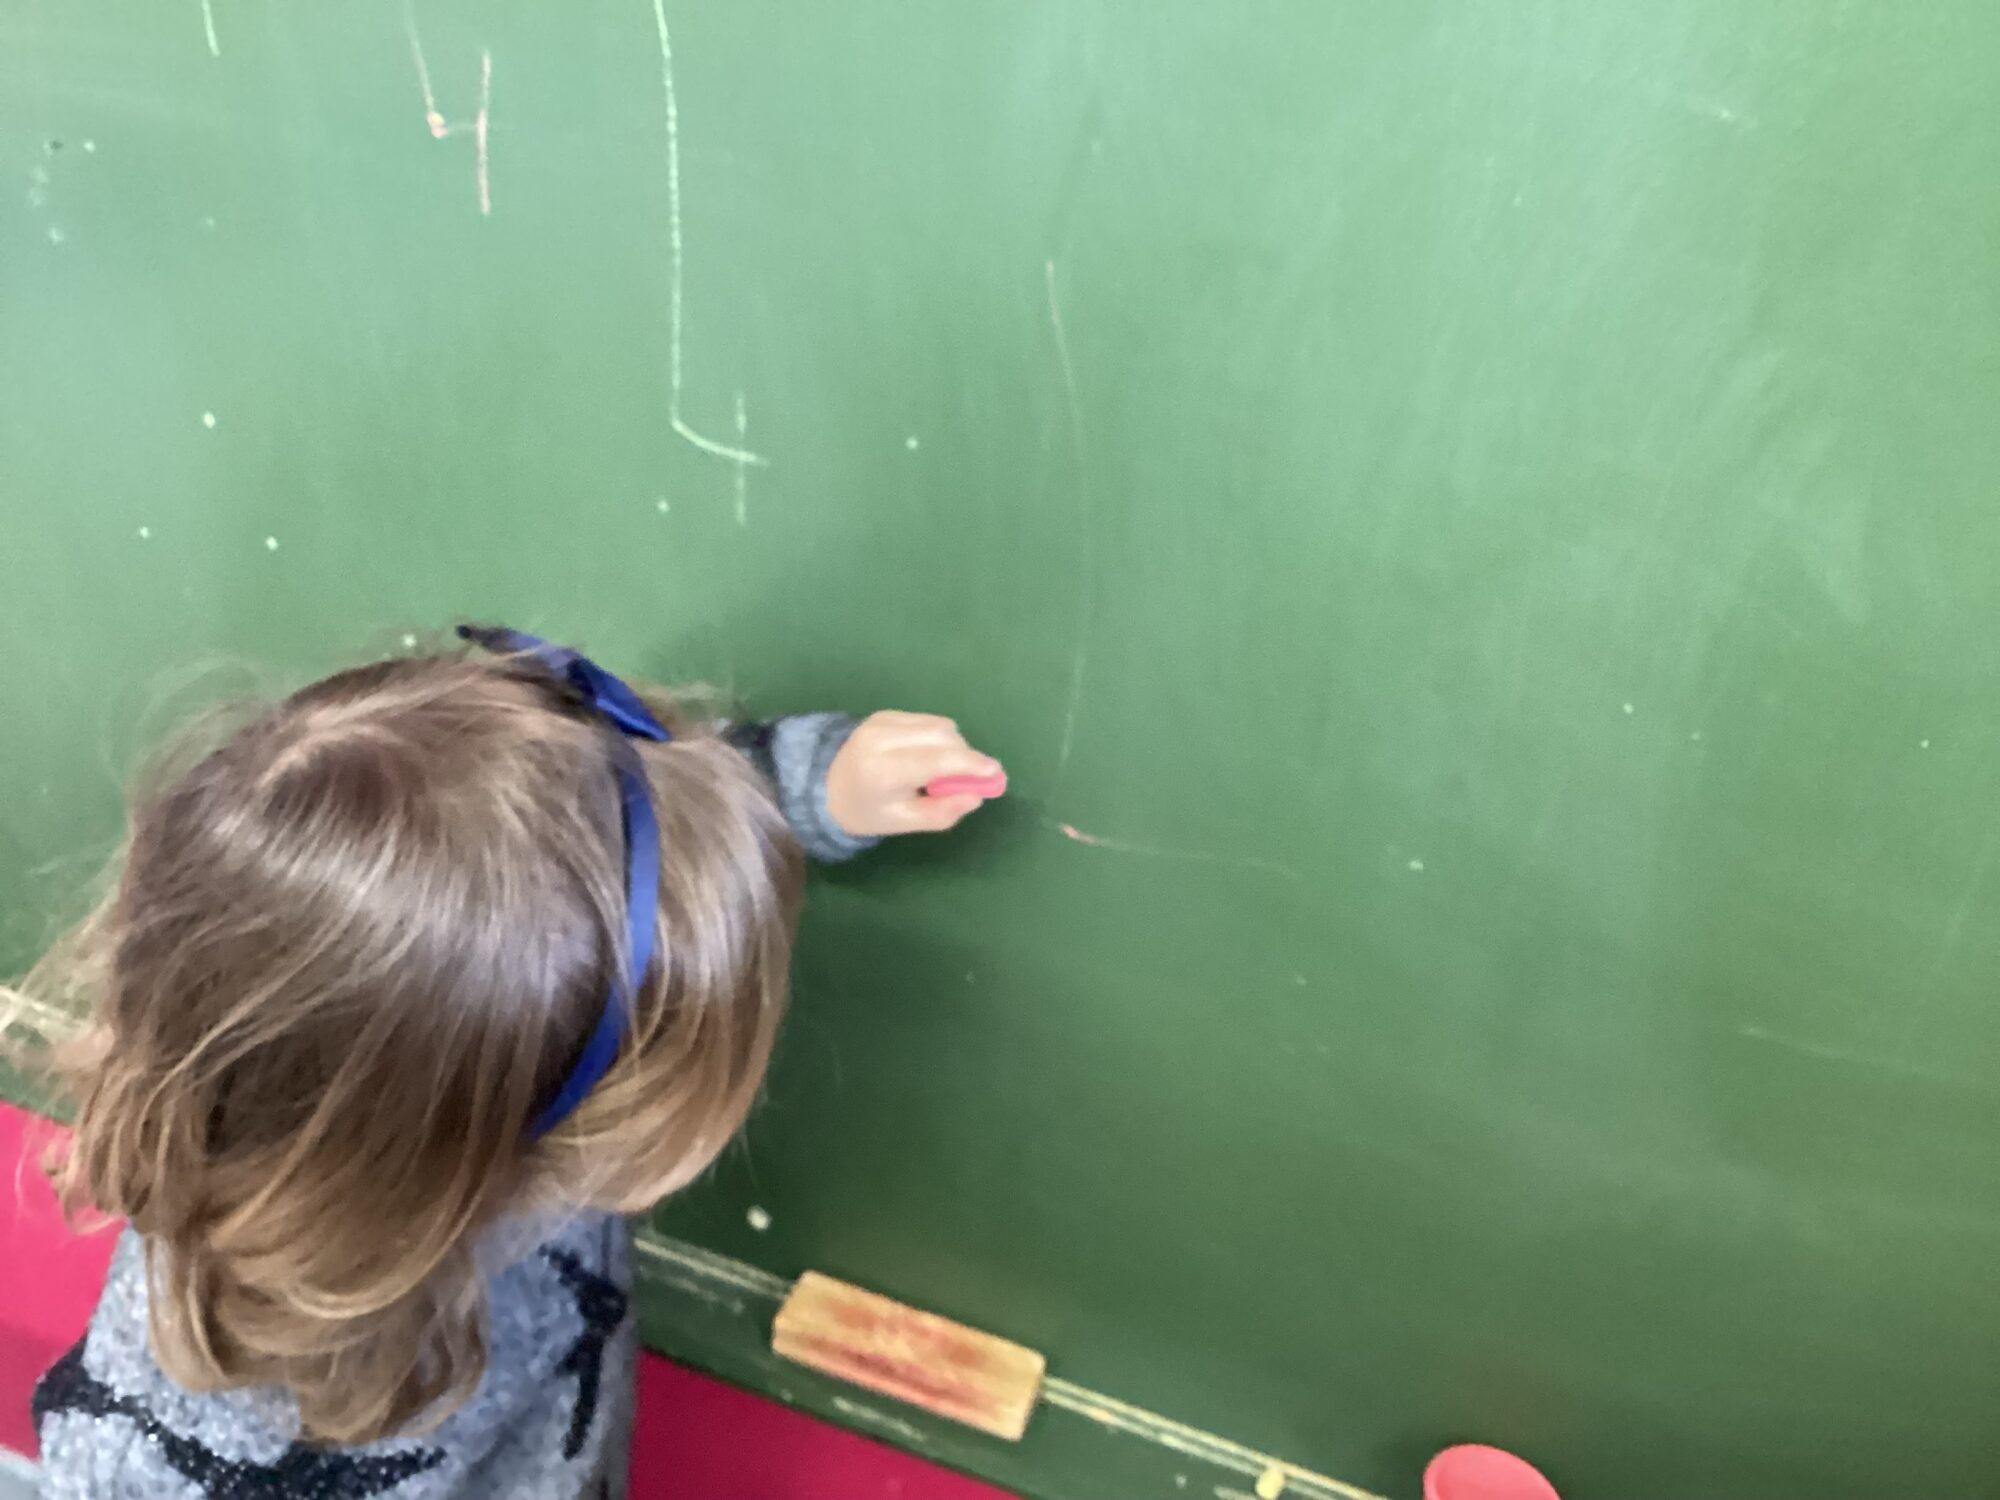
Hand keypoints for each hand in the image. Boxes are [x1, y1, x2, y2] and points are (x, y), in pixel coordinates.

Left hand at [826, 712, 1003, 835]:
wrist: (826, 787)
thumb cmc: (868, 811)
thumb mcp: (904, 822)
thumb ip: (942, 812)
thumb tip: (977, 795)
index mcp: (883, 770)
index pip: (936, 759)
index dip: (970, 763)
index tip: (994, 772)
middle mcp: (882, 738)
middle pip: (942, 735)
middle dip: (965, 755)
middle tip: (969, 779)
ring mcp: (882, 721)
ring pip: (938, 724)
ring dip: (953, 745)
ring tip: (942, 771)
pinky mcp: (885, 714)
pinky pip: (927, 720)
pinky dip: (938, 737)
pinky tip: (926, 756)